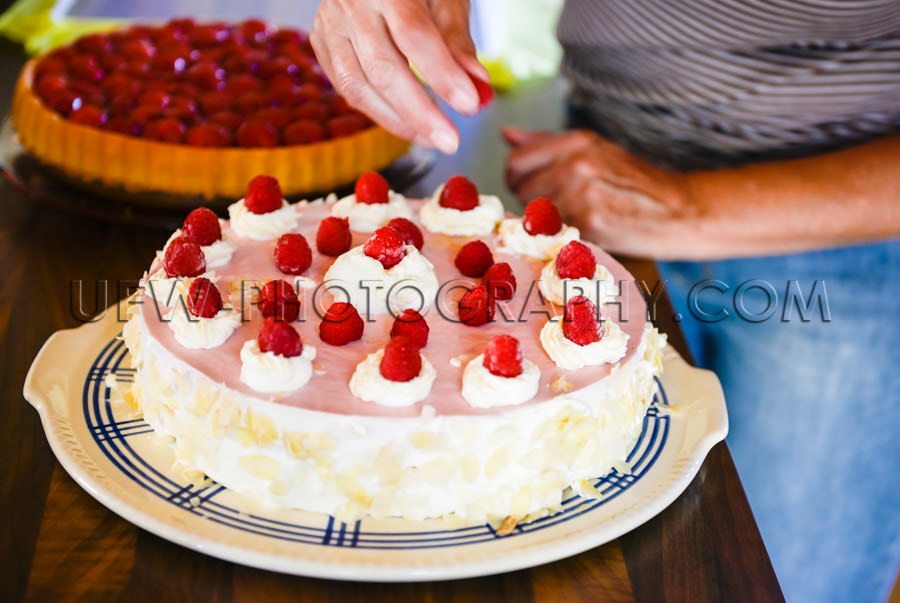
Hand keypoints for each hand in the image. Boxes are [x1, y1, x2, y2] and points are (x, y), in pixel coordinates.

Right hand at [310, 0, 488, 153]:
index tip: (468, 105)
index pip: (414, 36)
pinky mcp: (321, 44)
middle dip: (419, 113)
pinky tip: (405, 122)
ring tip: (431, 137)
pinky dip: (378, 111)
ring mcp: (330, 24)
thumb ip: (458, 42)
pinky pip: (347, 89)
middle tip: (450, 141)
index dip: (442, 75)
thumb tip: (477, 87)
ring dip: (397, 121)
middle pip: (382, 69)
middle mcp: (352, 4)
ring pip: (357, 86)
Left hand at [503, 127, 703, 258]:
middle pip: (520, 189)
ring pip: (533, 214)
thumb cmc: (635, 183)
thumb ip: (547, 144)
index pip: (517, 160)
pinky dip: (561, 235)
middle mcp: (577, 164)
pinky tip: (583, 230)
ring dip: (545, 221)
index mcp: (578, 142)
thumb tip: (507, 134)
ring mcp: (582, 195)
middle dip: (530, 200)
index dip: (515, 177)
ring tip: (574, 217)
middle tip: (555, 206)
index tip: (526, 186)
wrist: (678, 211)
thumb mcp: (597, 150)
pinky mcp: (589, 224)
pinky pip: (553, 233)